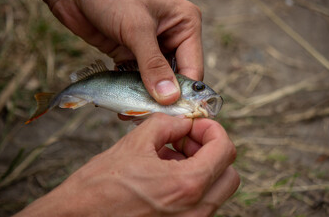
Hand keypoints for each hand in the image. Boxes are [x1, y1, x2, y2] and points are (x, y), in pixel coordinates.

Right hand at [14, 114, 238, 216]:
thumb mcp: (135, 142)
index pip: (224, 149)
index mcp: (186, 185)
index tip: (194, 125)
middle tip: (185, 140)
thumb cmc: (99, 185)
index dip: (212, 129)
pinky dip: (191, 183)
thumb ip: (168, 124)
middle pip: (228, 173)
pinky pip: (200, 203)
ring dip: (201, 166)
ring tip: (170, 156)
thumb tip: (184, 121)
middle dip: (211, 149)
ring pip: (216, 189)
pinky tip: (164, 173)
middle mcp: (195, 211)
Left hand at [17, 0, 203, 104]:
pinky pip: (136, 79)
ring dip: (145, 97)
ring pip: (155, 82)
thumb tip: (169, 97)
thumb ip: (153, 64)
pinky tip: (124, 104)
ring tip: (133, 113)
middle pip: (174, 78)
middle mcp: (171, 37)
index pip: (193, 67)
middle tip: (148, 116)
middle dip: (163, 98)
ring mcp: (150, 48)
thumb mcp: (136, 27)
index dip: (184, 93)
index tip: (173, 114)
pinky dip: (131, 91)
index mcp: (184, 25)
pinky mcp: (130, 54)